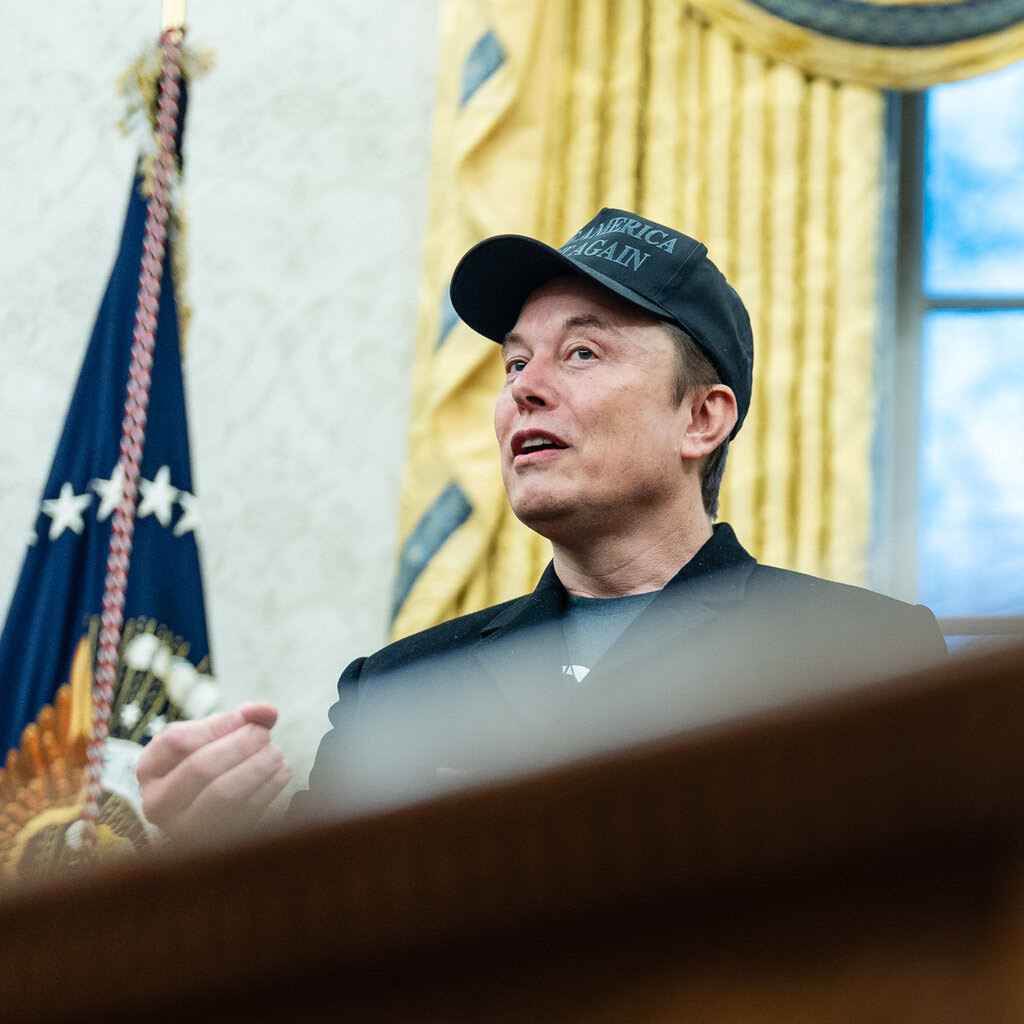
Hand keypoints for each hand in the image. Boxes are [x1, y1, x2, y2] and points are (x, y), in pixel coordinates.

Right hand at [136, 702, 292, 844]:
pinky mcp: (214, 843)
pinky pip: (247, 812)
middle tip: (264, 735)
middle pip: (201, 767)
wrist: (210, 810)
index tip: (243, 719)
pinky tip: (279, 772)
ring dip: (259, 766)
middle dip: (241, 745)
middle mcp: (158, 803)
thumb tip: (265, 711)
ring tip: (275, 753)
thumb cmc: (208, 762)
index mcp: (149, 768)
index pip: (178, 741)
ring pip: (224, 793)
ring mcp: (183, 829)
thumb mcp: (210, 737)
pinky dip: (271, 786)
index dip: (217, 725)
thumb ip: (239, 718)